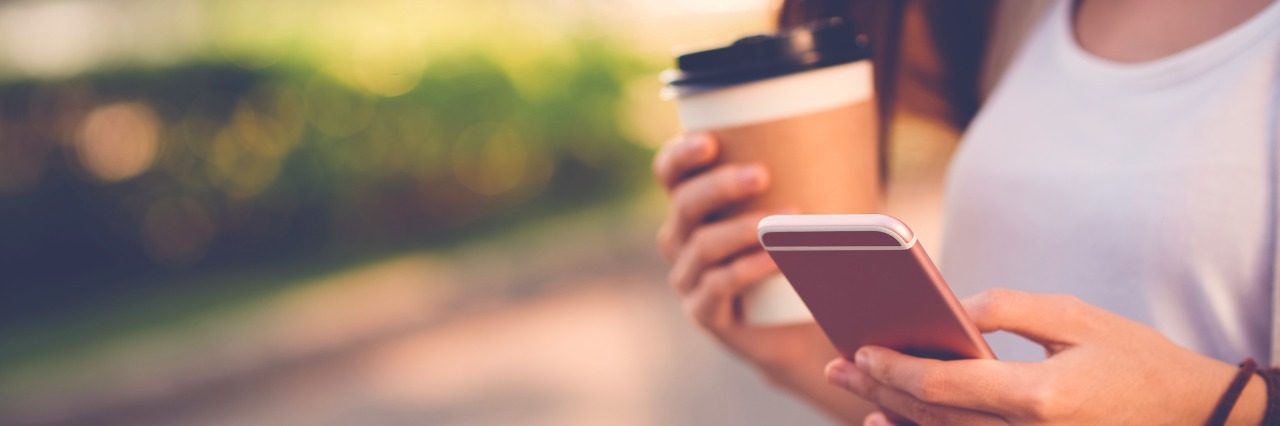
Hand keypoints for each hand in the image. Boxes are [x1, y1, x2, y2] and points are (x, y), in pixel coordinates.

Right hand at [653, 131, 809, 369]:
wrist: (802, 324)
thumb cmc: (801, 255)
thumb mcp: (799, 211)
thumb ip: (804, 177)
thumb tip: (842, 133)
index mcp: (694, 206)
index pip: (670, 173)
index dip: (680, 155)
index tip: (711, 142)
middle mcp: (681, 240)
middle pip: (684, 205)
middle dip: (720, 186)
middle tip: (762, 175)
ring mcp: (689, 278)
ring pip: (702, 246)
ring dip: (742, 229)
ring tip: (786, 220)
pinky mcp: (705, 313)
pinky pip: (716, 287)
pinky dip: (746, 270)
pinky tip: (774, 260)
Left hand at [824, 289, 1266, 424]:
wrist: (1191, 413)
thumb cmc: (1133, 358)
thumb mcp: (1073, 317)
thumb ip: (1005, 309)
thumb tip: (948, 308)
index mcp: (1040, 398)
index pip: (942, 387)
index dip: (894, 368)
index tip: (859, 349)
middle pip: (931, 417)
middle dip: (879, 388)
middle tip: (839, 366)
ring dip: (893, 414)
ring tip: (856, 388)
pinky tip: (894, 417)